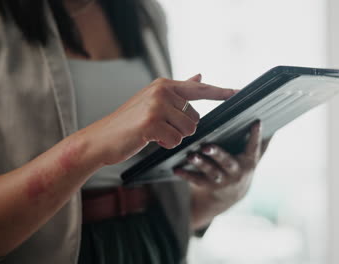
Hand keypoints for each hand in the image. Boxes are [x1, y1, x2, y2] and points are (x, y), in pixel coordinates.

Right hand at [79, 74, 235, 165]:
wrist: (101, 139)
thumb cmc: (129, 122)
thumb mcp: (154, 101)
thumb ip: (179, 90)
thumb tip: (199, 76)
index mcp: (163, 85)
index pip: (198, 89)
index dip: (220, 92)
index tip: (237, 92)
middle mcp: (161, 91)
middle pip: (195, 118)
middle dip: (181, 129)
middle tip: (159, 127)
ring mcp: (156, 106)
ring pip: (188, 130)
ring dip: (174, 137)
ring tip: (154, 133)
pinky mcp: (151, 123)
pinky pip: (175, 140)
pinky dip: (165, 144)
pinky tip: (149, 139)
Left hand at [174, 121, 270, 226]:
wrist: (230, 197)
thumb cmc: (239, 168)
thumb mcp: (252, 157)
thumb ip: (260, 142)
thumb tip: (269, 122)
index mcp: (248, 161)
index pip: (254, 147)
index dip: (256, 135)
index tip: (256, 122)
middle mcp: (236, 172)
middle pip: (226, 161)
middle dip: (217, 154)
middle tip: (207, 146)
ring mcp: (222, 180)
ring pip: (210, 171)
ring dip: (200, 164)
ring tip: (191, 156)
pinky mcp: (208, 186)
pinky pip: (196, 180)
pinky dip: (186, 175)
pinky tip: (177, 169)